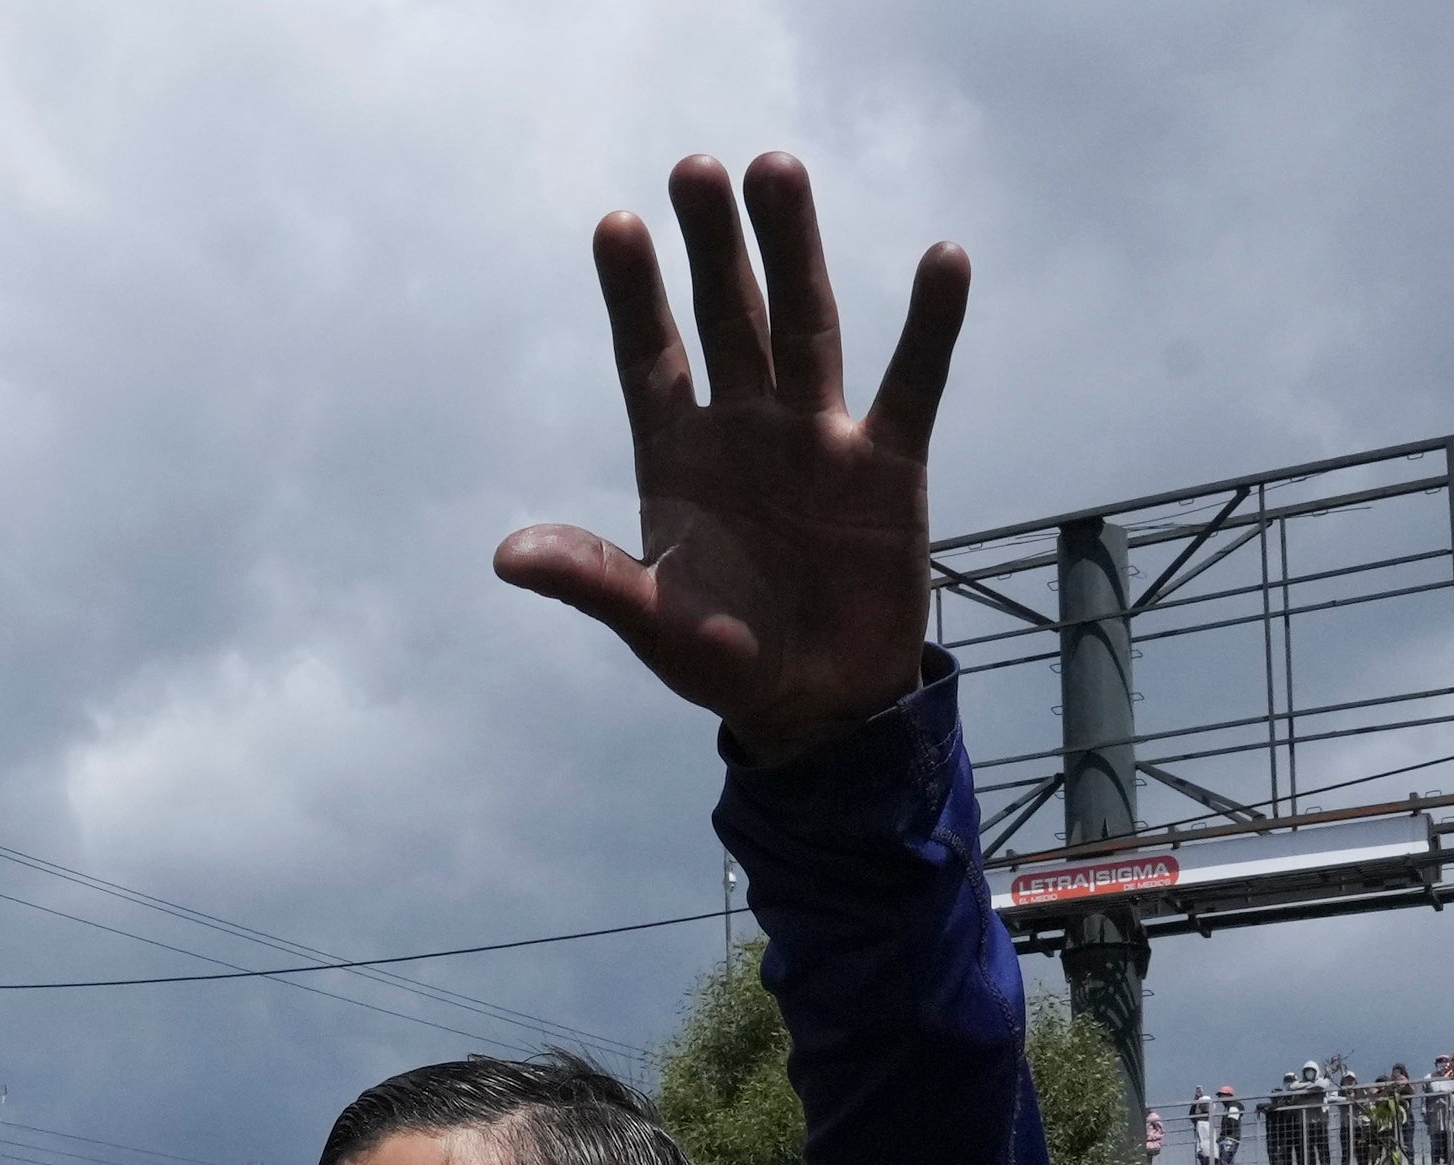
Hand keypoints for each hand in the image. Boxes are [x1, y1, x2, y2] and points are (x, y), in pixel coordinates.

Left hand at [492, 153, 967, 761]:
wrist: (820, 710)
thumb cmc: (725, 664)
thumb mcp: (652, 625)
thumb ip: (591, 581)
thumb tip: (508, 557)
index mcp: (680, 455)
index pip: (650, 357)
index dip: (633, 294)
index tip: (615, 224)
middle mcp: (747, 428)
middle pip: (726, 317)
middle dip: (712, 246)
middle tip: (694, 167)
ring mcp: (819, 438)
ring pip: (804, 325)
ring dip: (792, 250)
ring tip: (777, 169)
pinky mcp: (891, 467)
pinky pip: (913, 384)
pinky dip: (931, 326)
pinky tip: (945, 260)